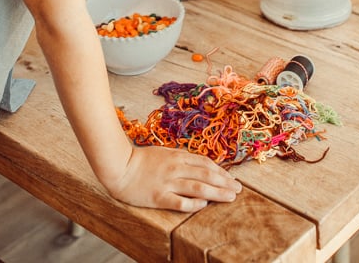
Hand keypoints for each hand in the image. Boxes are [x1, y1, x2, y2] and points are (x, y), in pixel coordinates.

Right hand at [104, 145, 241, 211]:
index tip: (233, 179)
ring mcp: (167, 182)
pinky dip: (194, 203)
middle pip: (206, 174)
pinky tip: (204, 205)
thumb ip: (181, 159)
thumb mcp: (164, 153)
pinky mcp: (158, 196)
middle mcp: (175, 168)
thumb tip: (200, 166)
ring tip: (230, 197)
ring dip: (216, 192)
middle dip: (225, 182)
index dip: (222, 171)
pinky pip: (180, 201)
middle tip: (239, 190)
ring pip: (197, 187)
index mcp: (177, 156)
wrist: (119, 166)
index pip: (205, 163)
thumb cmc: (141, 160)